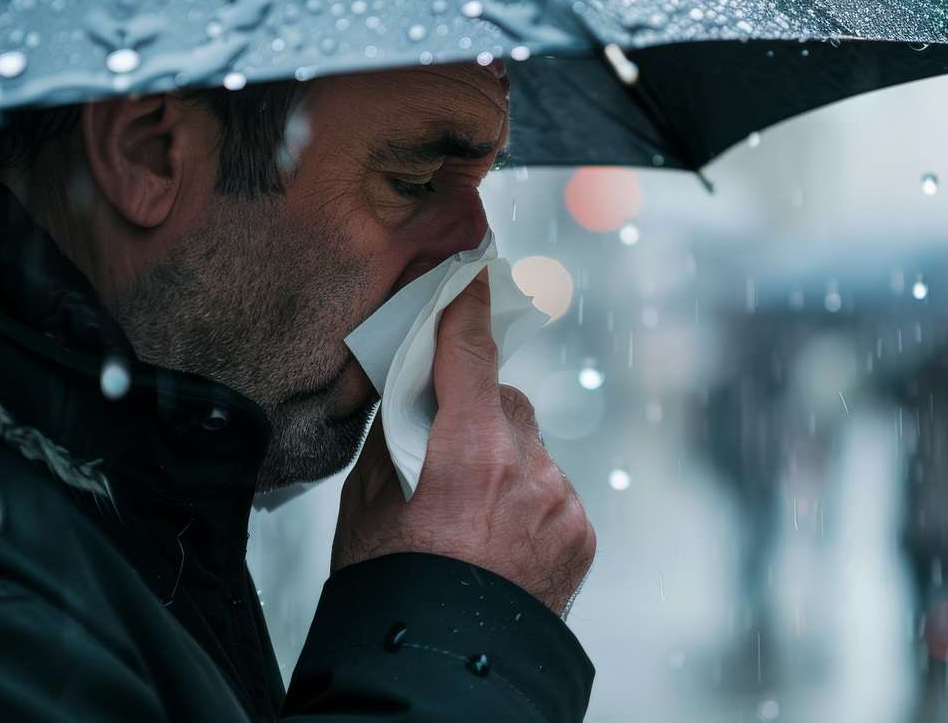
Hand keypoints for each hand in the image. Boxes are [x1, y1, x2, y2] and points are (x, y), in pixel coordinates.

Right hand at [331, 271, 595, 614]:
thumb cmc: (394, 593)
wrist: (445, 670)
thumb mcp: (367, 507)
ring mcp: (561, 503)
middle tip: (445, 452)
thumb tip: (411, 396)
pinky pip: (552, 490)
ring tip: (469, 518)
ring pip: (531, 450)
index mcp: (471, 455)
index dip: (468, 312)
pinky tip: (498, 539)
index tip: (474, 276)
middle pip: (506, 405)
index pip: (472, 358)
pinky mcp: (581, 533)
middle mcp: (528, 471)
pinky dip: (528, 499)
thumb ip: (395, 440)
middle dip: (478, 413)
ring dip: (505, 462)